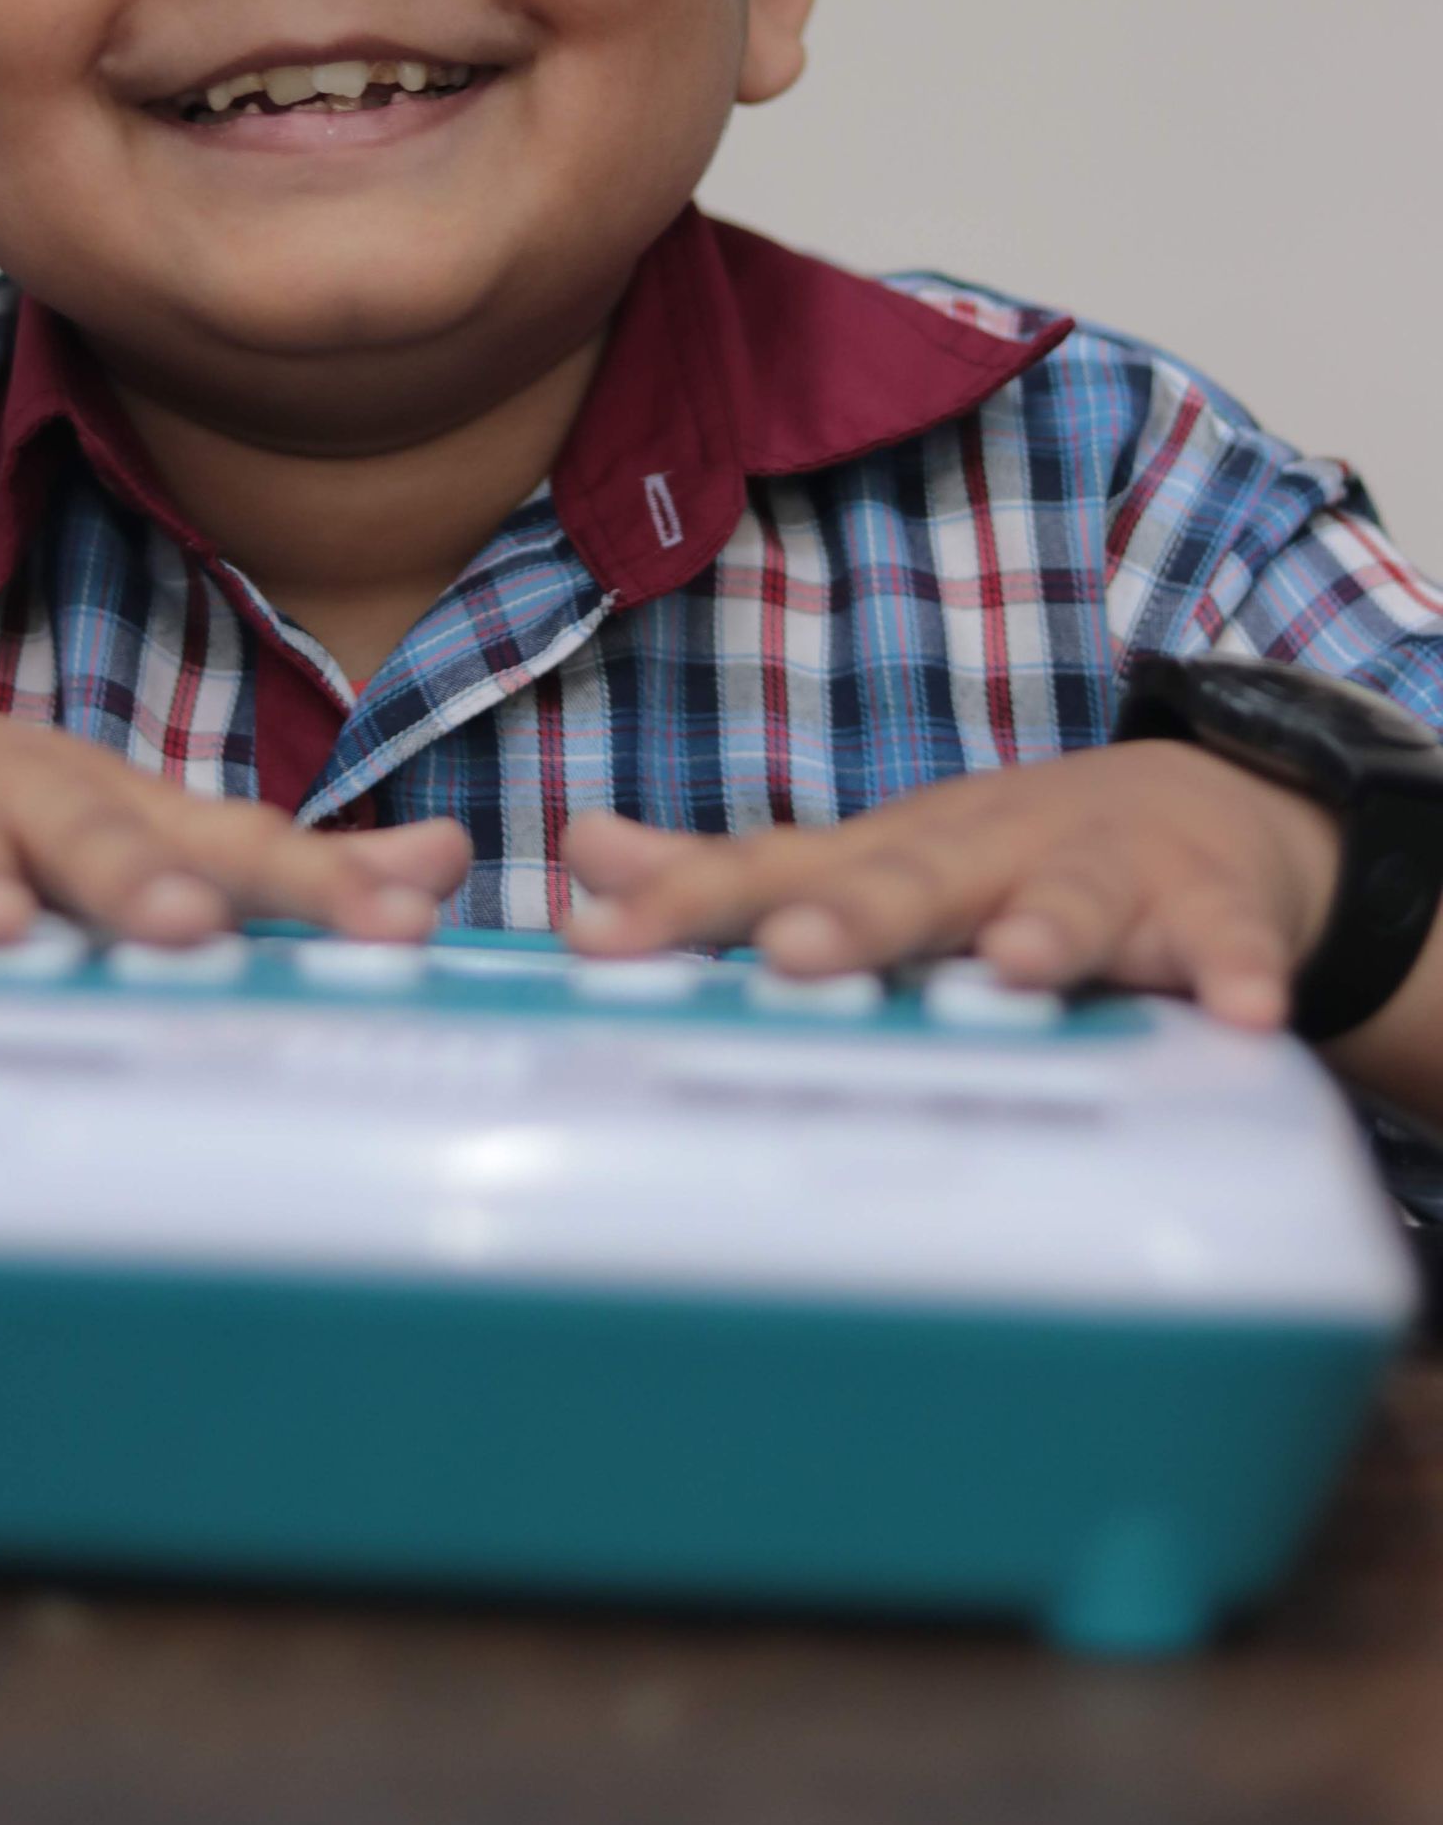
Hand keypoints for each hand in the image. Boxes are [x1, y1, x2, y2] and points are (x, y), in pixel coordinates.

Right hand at [0, 691, 466, 957]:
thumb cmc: (27, 816)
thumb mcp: (156, 833)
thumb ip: (294, 867)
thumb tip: (449, 870)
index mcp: (131, 811)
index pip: (244, 847)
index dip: (325, 888)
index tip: (405, 928)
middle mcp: (36, 798)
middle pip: (97, 836)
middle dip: (142, 880)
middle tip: (189, 927)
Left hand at [562, 743, 1342, 1027]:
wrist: (1187, 809)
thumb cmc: (988, 861)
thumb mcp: (860, 859)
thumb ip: (726, 873)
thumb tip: (579, 855)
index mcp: (887, 855)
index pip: (770, 875)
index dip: (684, 905)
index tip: (596, 937)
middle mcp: (981, 853)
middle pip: (910, 879)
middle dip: (855, 918)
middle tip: (794, 952)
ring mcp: (1096, 873)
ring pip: (1067, 901)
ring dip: (1044, 934)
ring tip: (1020, 970)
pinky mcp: (1207, 910)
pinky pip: (1224, 944)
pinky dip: (1235, 971)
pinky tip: (1244, 1016)